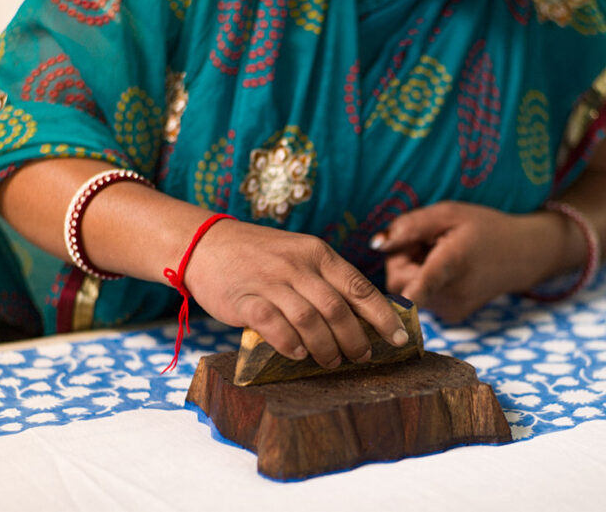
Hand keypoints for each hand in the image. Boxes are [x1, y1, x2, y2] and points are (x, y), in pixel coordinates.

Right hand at [183, 220, 408, 367]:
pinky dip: (290, 344)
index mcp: (317, 253)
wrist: (206, 244)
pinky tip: (298, 355)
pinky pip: (273, 325)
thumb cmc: (260, 256)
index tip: (399, 339)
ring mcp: (270, 281)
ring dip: (326, 347)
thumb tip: (362, 315)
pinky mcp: (244, 299)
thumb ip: (325, 279)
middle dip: (355, 339)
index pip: (359, 287)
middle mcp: (297, 265)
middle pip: (337, 308)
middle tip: (361, 356)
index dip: (383, 317)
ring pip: (310, 320)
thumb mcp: (298, 255)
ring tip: (332, 361)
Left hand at [373, 202, 563, 322]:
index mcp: (453, 262)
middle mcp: (452, 293)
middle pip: (399, 281)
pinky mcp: (450, 317)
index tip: (398, 308)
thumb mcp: (448, 213)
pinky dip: (422, 284)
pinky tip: (445, 270)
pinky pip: (419, 300)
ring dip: (412, 271)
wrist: (523, 256)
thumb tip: (376, 244)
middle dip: (401, 260)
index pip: (426, 283)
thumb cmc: (483, 228)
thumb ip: (409, 226)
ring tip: (439, 255)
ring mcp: (452, 310)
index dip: (410, 293)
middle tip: (424, 242)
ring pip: (406, 291)